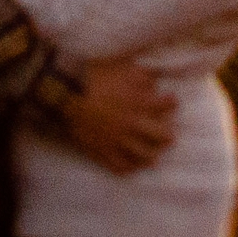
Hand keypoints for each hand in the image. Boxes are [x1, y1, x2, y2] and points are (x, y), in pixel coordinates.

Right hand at [61, 58, 175, 173]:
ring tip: (153, 158)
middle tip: (168, 137)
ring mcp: (118, 140)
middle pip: (161, 137)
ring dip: (151, 156)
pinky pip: (119, 166)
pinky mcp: (103, 151)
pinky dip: (128, 168)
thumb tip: (155, 83)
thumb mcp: (123, 68)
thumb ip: (143, 76)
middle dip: (167, 136)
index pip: (167, 105)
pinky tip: (131, 167)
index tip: (171, 101)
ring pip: (143, 156)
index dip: (171, 102)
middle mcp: (133, 125)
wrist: (66, 94)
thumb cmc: (95, 78)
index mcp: (140, 103)